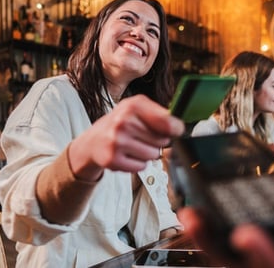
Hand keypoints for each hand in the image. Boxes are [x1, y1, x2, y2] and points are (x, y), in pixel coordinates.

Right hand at [69, 95, 184, 180]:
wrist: (93, 141)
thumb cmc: (120, 123)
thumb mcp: (137, 109)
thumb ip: (160, 115)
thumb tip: (180, 127)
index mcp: (133, 106)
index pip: (167, 122)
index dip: (176, 129)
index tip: (176, 130)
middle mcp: (123, 122)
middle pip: (162, 141)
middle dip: (156, 141)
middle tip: (142, 137)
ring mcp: (117, 141)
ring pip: (153, 155)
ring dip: (147, 153)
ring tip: (133, 146)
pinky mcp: (112, 159)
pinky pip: (141, 166)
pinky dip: (138, 163)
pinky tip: (127, 155)